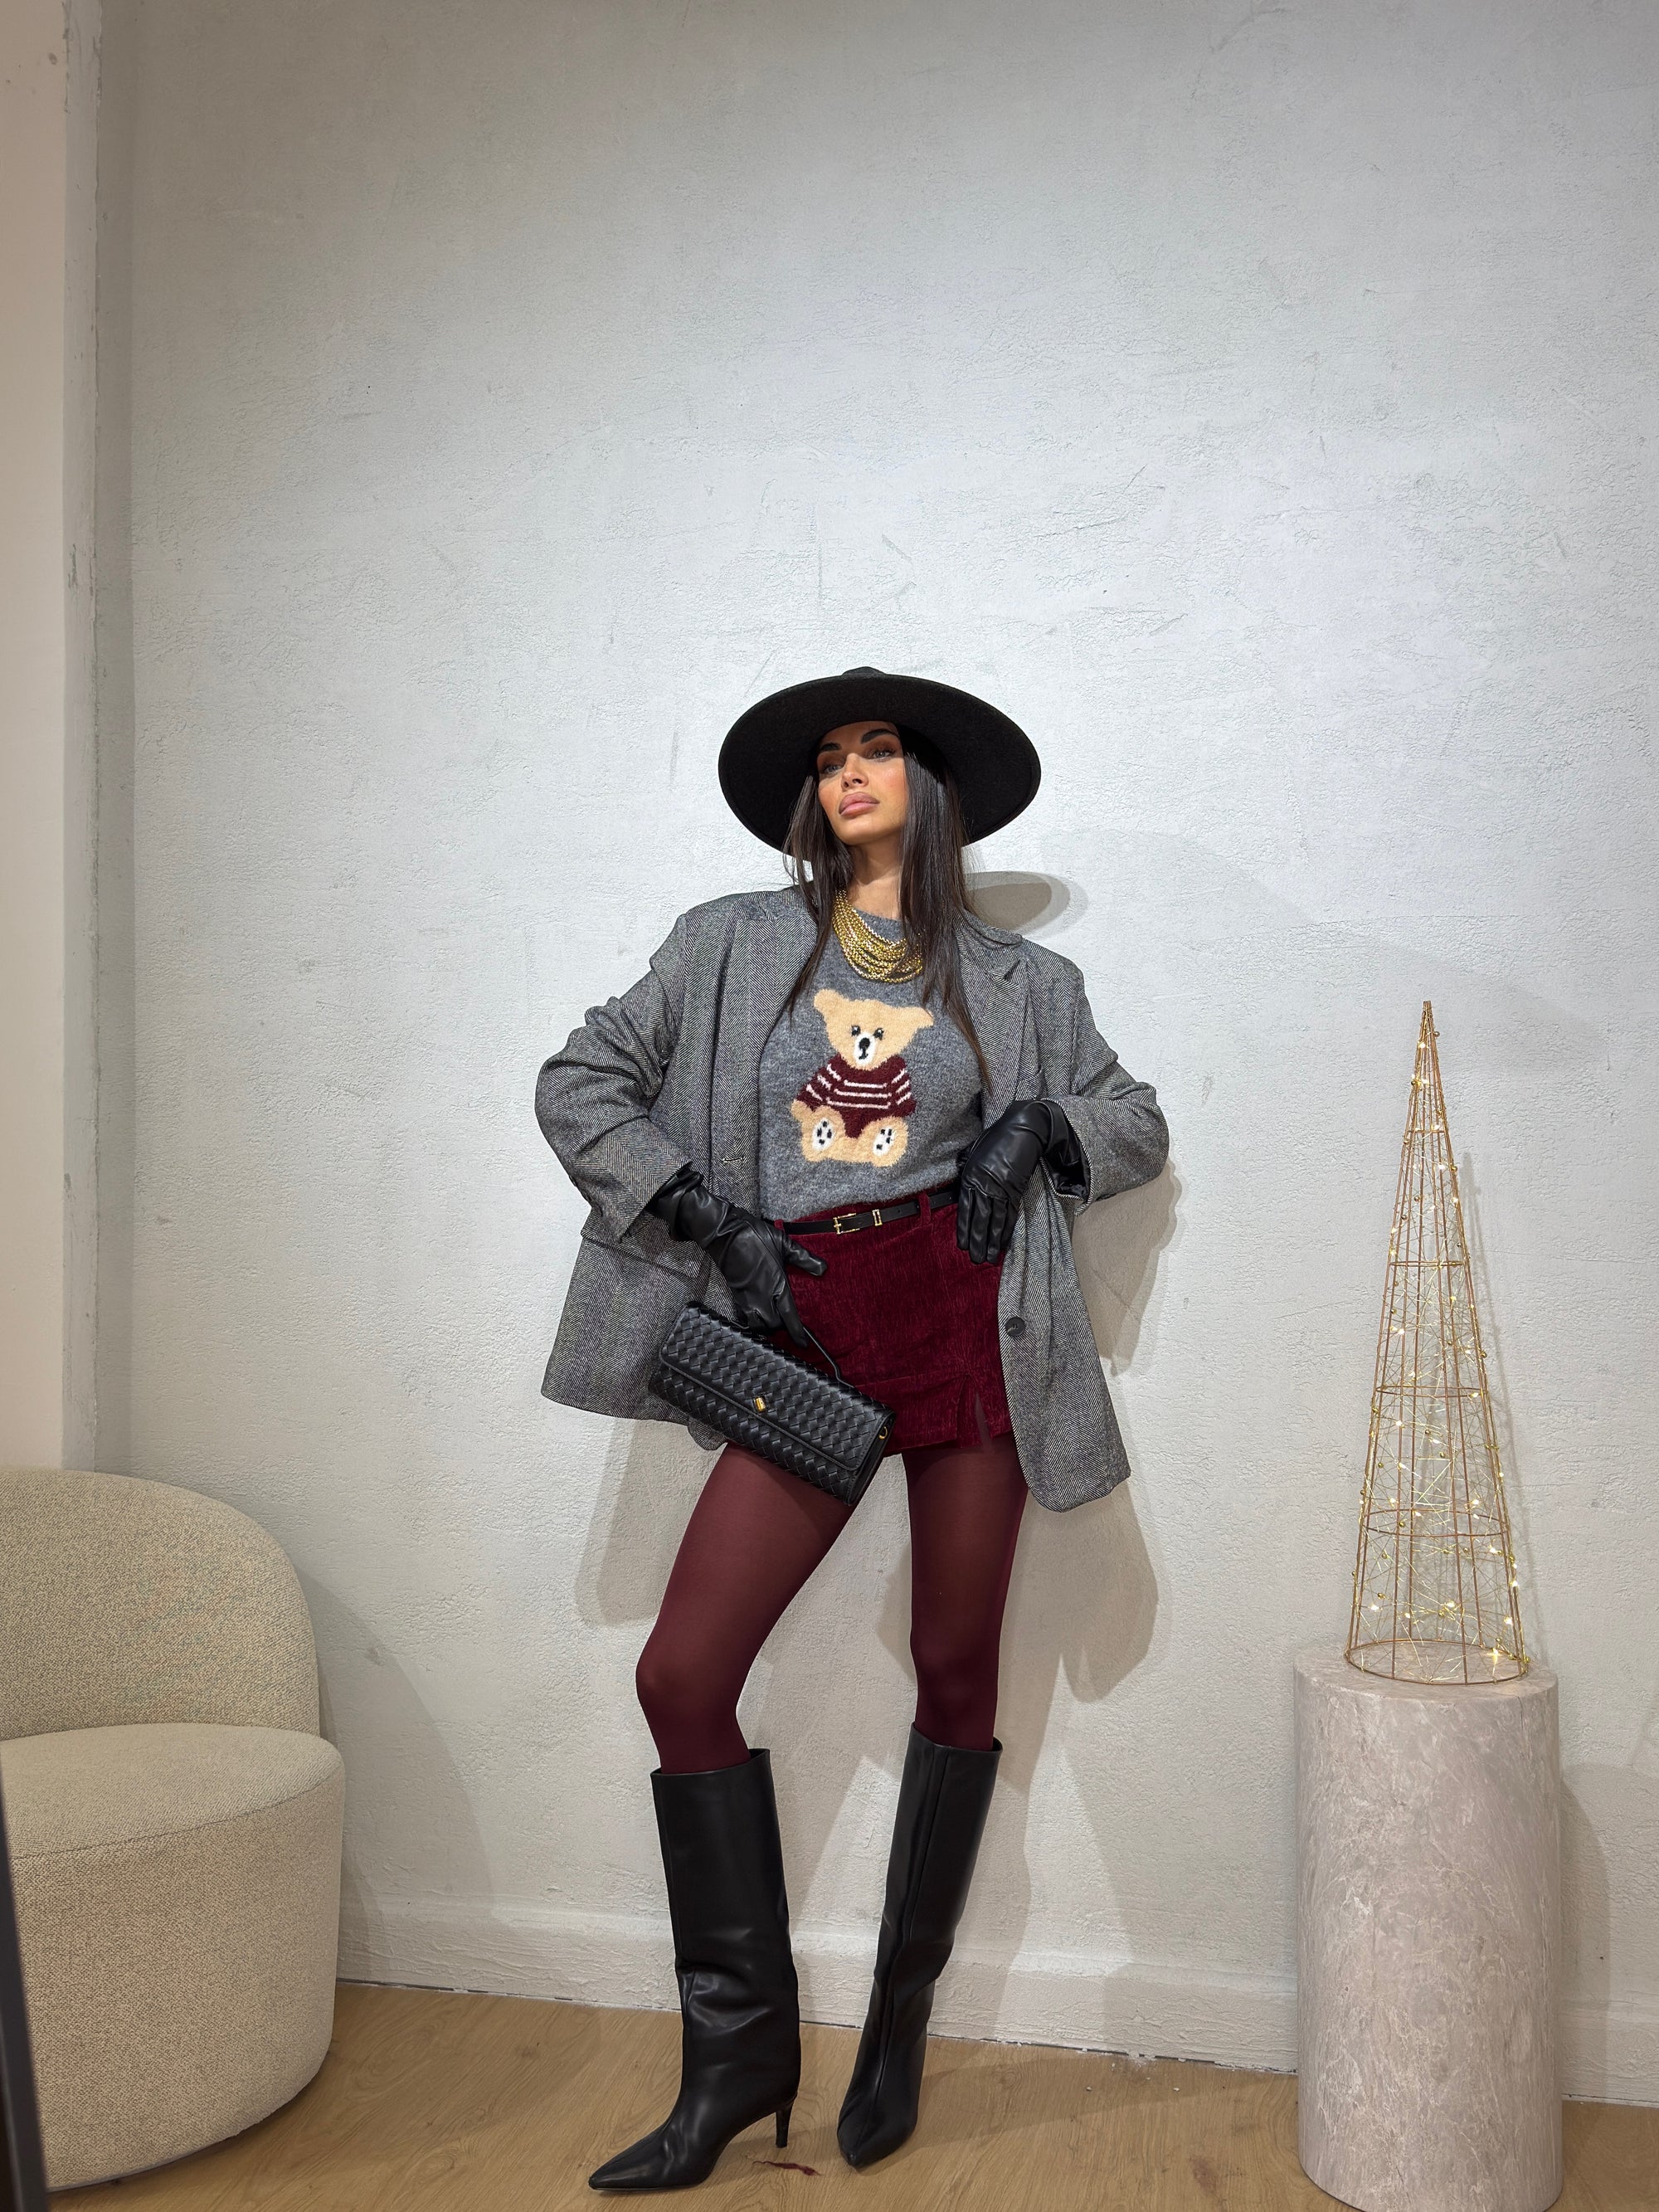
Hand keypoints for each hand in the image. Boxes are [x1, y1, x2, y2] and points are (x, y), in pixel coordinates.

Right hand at [647, 1168, 826, 1344]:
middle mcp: (761, 1295)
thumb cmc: (754, 1235)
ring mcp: (746, 1296)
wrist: (724, 1233)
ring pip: (757, 1325)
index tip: (803, 1344)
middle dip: (781, 1329)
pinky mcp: (735, 1294)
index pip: (789, 1315)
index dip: (797, 1332)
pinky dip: (752, 1321)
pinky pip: (745, 1317)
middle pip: (772, 1325)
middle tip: (788, 1325)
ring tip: (773, 1323)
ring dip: (765, 1327)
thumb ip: (803, 1258)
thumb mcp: (784, 1243)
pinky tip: (757, 1315)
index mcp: (776, 1283)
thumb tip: (823, 1269)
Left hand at [955, 1100, 1068, 1264]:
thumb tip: (961, 1176)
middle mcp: (984, 1185)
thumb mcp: (974, 1149)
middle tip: (975, 1259)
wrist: (1024, 1130)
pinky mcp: (1016, 1190)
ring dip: (991, 1241)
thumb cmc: (998, 1136)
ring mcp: (1001, 1189)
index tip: (962, 1245)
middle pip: (979, 1218)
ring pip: (994, 1220)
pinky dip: (1006, 1230)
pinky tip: (1003, 1243)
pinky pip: (1010, 1214)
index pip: (965, 1208)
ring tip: (988, 1258)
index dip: (964, 1228)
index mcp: (971, 1175)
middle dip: (977, 1240)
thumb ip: (966, 1165)